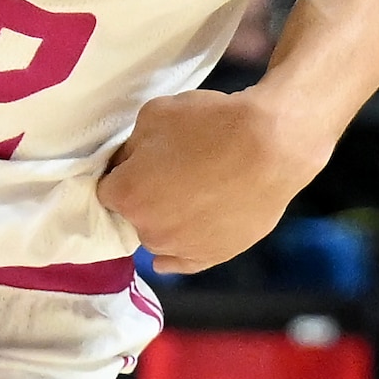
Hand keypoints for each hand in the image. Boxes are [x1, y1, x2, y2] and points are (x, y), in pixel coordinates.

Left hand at [100, 88, 306, 275]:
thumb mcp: (155, 114)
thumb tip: (128, 163)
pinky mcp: (213, 256)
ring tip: (189, 200)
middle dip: (144, 198)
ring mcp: (181, 248)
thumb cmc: (211, 124)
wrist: (272, 146)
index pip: (106, 189)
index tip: (139, 162)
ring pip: (158, 238)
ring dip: (164, 223)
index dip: (122, 173)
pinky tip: (171, 255)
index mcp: (127, 195)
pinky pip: (183, 263)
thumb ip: (132, 145)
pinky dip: (176, 256)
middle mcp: (148, 230)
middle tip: (171, 175)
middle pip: (133, 216)